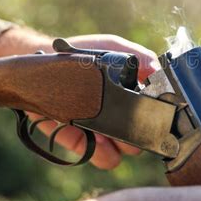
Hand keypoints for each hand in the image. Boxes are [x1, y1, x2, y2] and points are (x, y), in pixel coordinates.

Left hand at [0, 30, 159, 168]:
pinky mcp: (78, 139)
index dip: (155, 115)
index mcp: (128, 96)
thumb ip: (137, 55)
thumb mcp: (111, 46)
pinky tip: (97, 141)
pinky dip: (100, 152)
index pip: (150, 114)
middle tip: (130, 123)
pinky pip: (95, 155)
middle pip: (139, 138)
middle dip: (137, 133)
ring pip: (121, 152)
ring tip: (112, 134)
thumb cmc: (80, 52)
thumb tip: (158, 70)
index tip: (154, 111)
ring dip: (119, 145)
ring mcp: (99, 131)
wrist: (42, 60)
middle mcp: (117, 116)